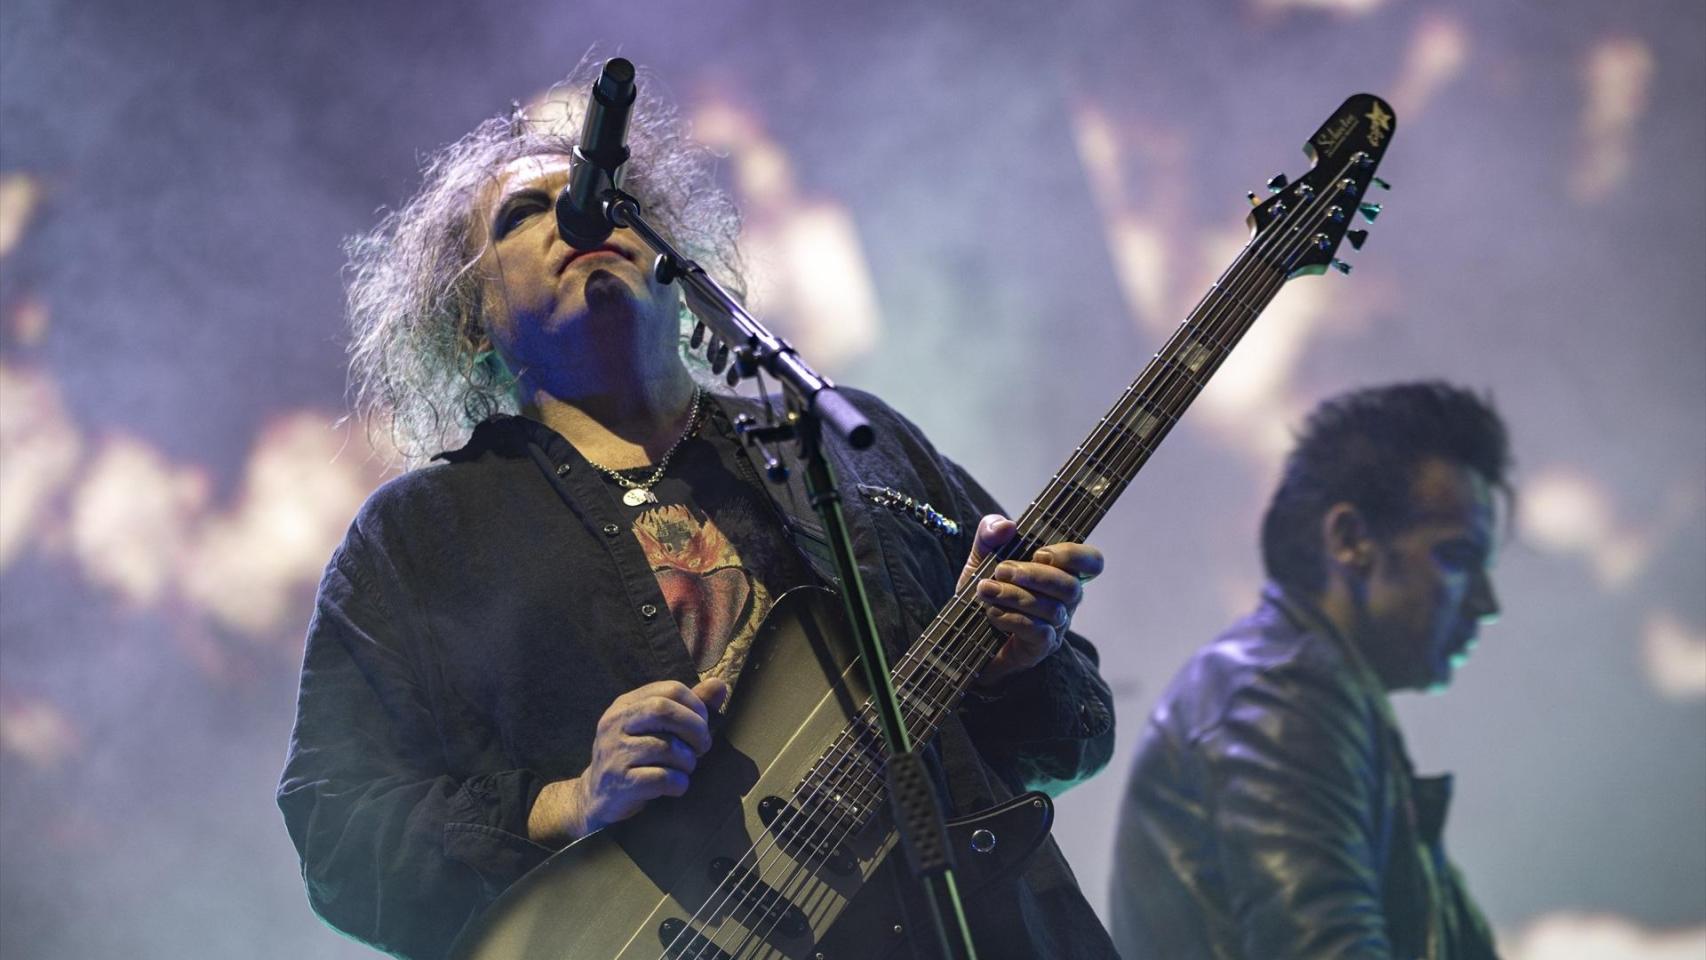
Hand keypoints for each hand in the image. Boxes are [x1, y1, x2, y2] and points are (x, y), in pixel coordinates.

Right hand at [528, 677, 728, 844]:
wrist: (597, 797)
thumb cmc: (636, 757)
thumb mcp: (656, 728)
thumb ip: (687, 707)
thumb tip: (719, 685)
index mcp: (626, 704)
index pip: (670, 689)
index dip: (696, 707)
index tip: (702, 725)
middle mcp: (615, 723)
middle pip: (664, 710)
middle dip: (695, 729)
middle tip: (702, 747)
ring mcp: (614, 753)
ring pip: (666, 747)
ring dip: (688, 760)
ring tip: (686, 768)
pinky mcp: (619, 783)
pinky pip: (661, 778)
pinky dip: (679, 783)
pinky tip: (677, 786)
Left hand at [957, 515, 1103, 686]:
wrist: (962, 630)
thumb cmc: (985, 590)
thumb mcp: (982, 555)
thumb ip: (991, 534)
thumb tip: (1007, 526)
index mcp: (1059, 572)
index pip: (1091, 562)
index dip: (1074, 555)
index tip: (1039, 553)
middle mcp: (1065, 600)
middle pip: (1071, 587)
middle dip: (1035, 576)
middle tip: (1001, 570)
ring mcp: (1056, 626)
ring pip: (1052, 610)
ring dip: (1015, 596)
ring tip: (985, 590)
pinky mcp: (1040, 648)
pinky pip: (1039, 633)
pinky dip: (1013, 619)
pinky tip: (992, 613)